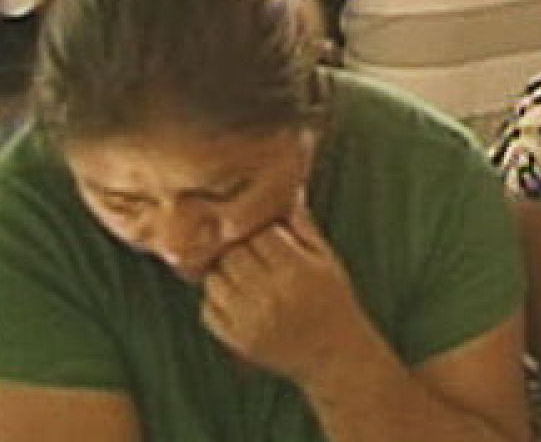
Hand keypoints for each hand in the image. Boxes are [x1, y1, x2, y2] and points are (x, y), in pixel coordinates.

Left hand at [201, 196, 377, 389]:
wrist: (333, 354)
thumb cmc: (332, 300)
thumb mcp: (325, 259)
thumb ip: (302, 225)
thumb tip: (285, 187)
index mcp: (295, 271)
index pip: (258, 233)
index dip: (260, 229)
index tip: (267, 234)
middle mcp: (269, 295)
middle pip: (232, 253)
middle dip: (240, 248)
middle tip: (252, 252)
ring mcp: (249, 320)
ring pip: (214, 278)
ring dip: (225, 272)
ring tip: (244, 275)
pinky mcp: (235, 340)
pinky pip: (207, 307)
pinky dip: (217, 298)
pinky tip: (238, 297)